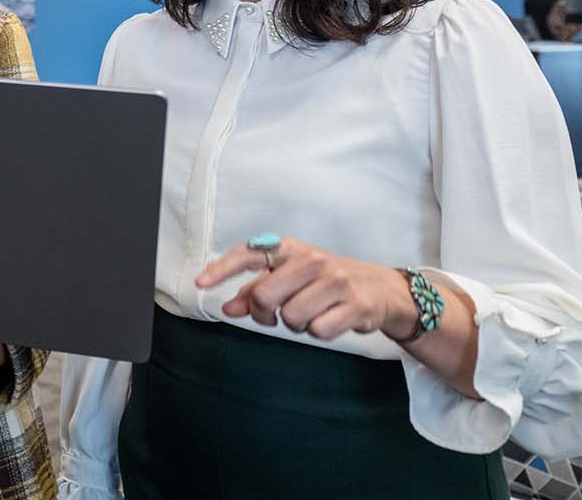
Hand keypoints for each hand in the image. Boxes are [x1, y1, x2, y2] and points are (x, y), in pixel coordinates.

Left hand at [196, 237, 417, 341]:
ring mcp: (336, 281)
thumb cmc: (326, 282)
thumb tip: (228, 308)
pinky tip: (330, 319)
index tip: (201, 283)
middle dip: (265, 313)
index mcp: (290, 248)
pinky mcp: (355, 305)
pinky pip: (318, 331)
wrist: (381, 289)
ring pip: (291, 317)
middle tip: (276, 315)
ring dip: (295, 324)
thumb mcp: (291, 277)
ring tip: (311, 313)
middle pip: (265, 296)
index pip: (249, 253)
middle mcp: (312, 260)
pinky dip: (319, 332)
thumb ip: (256, 290)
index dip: (222, 269)